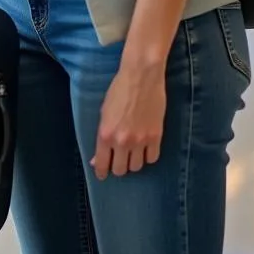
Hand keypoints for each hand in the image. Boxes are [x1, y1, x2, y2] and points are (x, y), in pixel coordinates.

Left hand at [91, 62, 166, 179]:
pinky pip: (153, 158)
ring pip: (137, 166)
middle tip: (118, 159)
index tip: (102, 175)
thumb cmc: (118, 90)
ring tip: (132, 153)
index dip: (102, 172)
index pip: (102, 163)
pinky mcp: (156, 137)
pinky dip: (148, 156)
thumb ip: (102, 137)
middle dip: (118, 166)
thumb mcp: (104, 113)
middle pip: (121, 169)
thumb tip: (97, 159)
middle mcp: (122, 141)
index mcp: (105, 134)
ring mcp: (141, 140)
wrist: (141, 77)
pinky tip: (145, 148)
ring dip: (133, 162)